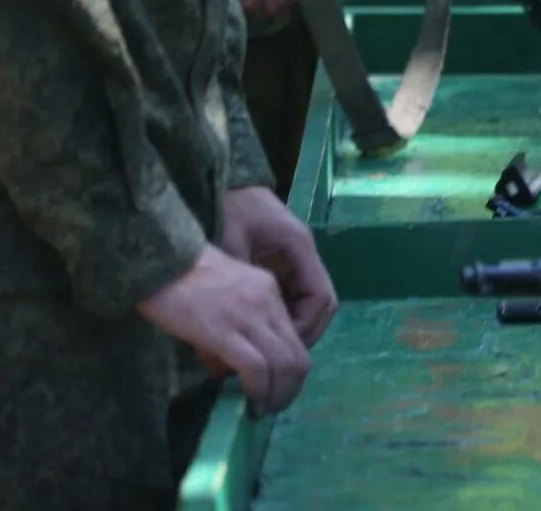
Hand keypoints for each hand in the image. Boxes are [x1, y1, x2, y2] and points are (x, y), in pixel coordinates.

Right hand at [137, 244, 311, 413]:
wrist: (160, 259)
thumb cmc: (182, 275)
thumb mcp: (226, 291)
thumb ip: (238, 319)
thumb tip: (233, 363)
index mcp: (270, 290)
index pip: (297, 337)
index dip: (291, 368)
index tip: (277, 385)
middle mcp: (267, 303)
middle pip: (298, 356)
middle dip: (290, 388)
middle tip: (274, 406)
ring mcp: (249, 317)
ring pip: (283, 366)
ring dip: (277, 396)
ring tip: (261, 410)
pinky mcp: (225, 332)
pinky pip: (256, 369)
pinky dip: (258, 391)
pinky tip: (249, 403)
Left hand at [222, 185, 337, 347]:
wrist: (220, 181)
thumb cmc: (226, 210)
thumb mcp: (227, 249)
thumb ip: (231, 293)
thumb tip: (219, 349)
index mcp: (298, 246)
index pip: (320, 297)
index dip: (306, 328)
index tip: (280, 348)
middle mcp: (303, 254)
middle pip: (319, 304)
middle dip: (301, 334)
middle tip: (273, 359)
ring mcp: (293, 258)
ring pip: (306, 303)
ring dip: (290, 328)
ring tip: (264, 350)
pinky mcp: (279, 262)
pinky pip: (290, 296)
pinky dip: (279, 317)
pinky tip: (256, 331)